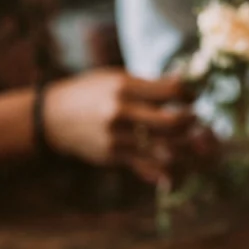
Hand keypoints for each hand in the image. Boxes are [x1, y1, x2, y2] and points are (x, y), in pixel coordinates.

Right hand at [43, 70, 206, 183]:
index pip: (171, 92)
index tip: (193, 96)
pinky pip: (150, 167)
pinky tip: (177, 165)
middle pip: (173, 122)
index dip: (189, 94)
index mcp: (123, 87)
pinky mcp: (114, 157)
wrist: (52, 118)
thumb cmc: (89, 93)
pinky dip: (168, 169)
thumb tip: (184, 83)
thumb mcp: (115, 78)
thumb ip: (148, 85)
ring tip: (194, 142)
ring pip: (166, 149)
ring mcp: (118, 137)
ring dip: (186, 148)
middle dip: (192, 122)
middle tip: (196, 119)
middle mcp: (121, 112)